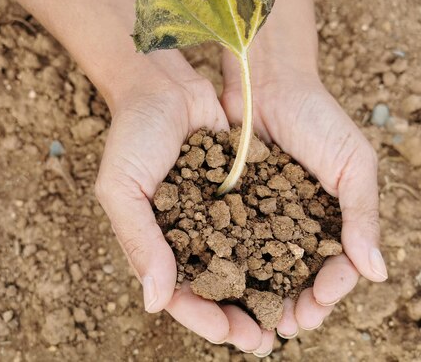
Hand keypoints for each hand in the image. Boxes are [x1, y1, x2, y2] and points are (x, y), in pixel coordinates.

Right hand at [95, 72, 274, 353]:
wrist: (164, 85)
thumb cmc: (133, 135)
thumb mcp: (122, 188)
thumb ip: (138, 242)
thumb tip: (154, 303)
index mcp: (155, 240)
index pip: (178, 292)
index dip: (202, 317)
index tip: (230, 333)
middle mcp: (186, 233)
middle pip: (215, 286)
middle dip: (238, 314)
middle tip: (265, 341)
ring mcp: (214, 213)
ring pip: (241, 261)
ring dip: (261, 289)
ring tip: (289, 315)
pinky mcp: (239, 191)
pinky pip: (258, 224)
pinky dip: (274, 246)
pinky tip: (297, 263)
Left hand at [220, 42, 387, 336]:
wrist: (267, 80)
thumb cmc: (318, 116)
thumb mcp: (353, 163)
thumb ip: (362, 215)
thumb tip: (376, 274)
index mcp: (334, 216)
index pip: (337, 266)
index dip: (329, 292)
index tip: (314, 308)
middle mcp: (299, 220)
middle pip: (298, 274)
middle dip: (292, 303)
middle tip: (280, 327)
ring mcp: (265, 212)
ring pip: (264, 264)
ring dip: (260, 293)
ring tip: (251, 316)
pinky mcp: (234, 201)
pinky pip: (233, 237)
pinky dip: (232, 261)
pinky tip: (223, 280)